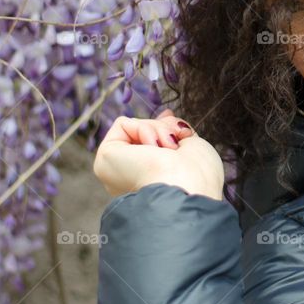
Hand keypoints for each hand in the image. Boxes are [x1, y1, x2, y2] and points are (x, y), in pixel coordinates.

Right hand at [93, 109, 224, 200]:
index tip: (182, 130)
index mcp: (150, 181)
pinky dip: (144, 128)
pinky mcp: (105, 157)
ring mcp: (115, 169)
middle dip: (166, 129)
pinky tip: (153, 148)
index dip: (166, 131)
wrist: (187, 189)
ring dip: (160, 130)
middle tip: (177, 143)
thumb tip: (165, 114)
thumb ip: (174, 133)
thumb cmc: (197, 176)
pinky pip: (123, 124)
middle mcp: (130, 178)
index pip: (151, 145)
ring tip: (169, 149)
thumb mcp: (192, 148)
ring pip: (136, 127)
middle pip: (146, 133)